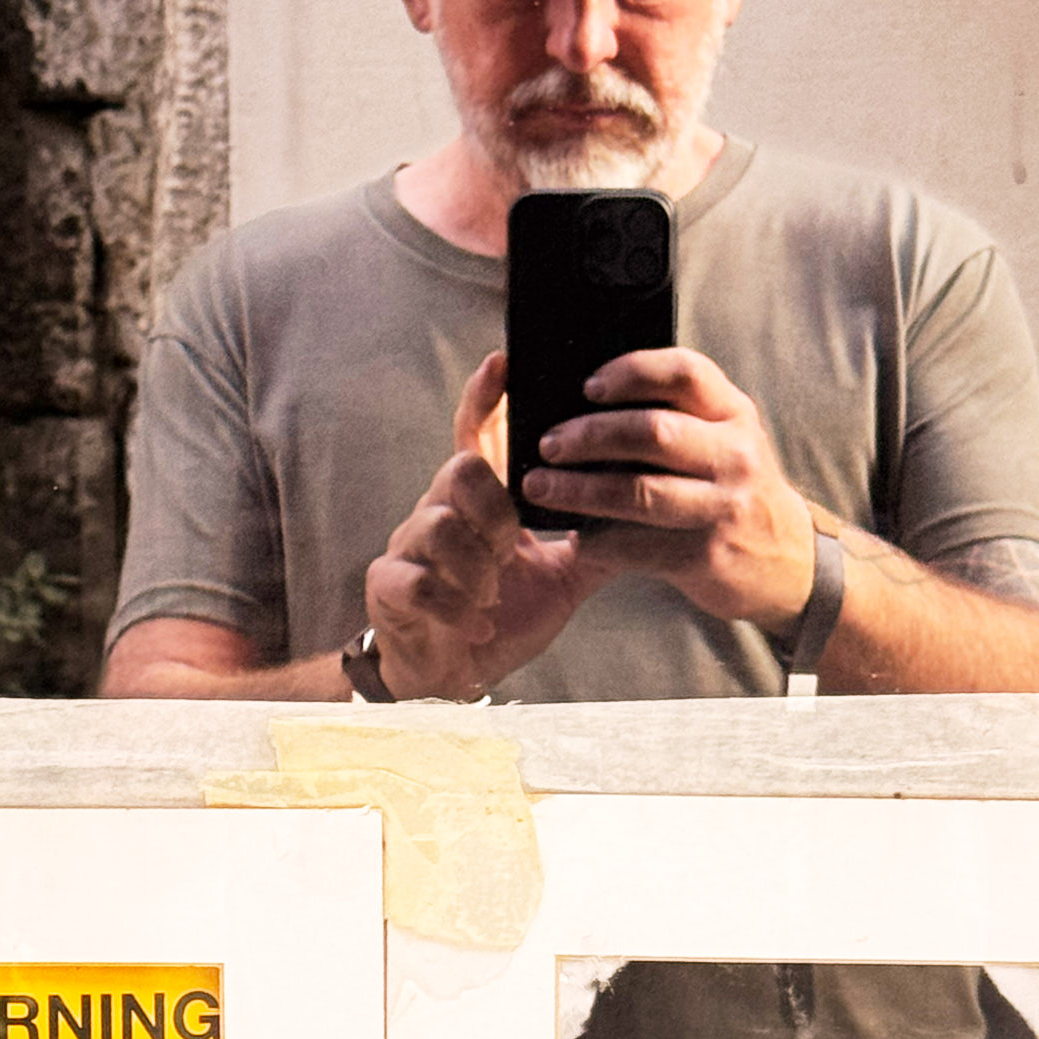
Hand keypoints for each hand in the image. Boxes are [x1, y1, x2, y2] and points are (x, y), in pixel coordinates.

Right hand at [363, 352, 607, 697]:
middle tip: (514, 545)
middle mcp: (439, 512)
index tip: (504, 362)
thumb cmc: (501, 616)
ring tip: (492, 596)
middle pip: (460, 470)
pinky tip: (477, 624)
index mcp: (479, 503)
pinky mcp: (390, 587)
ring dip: (477, 564)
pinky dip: (454, 605)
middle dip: (495, 505)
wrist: (452, 675)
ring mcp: (410, 548)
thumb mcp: (561, 577)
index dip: (486, 398)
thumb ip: (595, 543)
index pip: (477, 436)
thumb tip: (649, 512)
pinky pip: (417, 580)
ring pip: (439, 524)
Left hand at [519, 347, 819, 631]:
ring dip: (578, 489)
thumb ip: (679, 414)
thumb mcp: (724, 439)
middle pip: (652, 431)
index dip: (631, 372)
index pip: (684, 372)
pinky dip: (597, 540)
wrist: (785, 562)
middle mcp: (734, 454)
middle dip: (589, 435)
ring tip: (539, 487)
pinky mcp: (704, 554)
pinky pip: (637, 544)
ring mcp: (722, 506)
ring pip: (638, 491)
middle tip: (548, 444)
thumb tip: (588, 398)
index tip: (588, 386)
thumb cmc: (733, 489)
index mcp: (733, 413)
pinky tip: (575, 536)